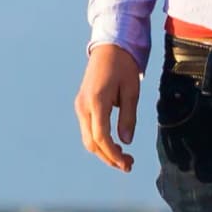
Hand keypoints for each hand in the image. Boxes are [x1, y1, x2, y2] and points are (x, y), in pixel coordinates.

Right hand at [76, 44, 142, 170]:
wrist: (109, 47)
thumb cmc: (123, 66)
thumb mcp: (132, 91)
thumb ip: (128, 117)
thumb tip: (126, 142)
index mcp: (96, 101)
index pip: (101, 137)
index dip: (113, 154)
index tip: (127, 164)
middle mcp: (83, 106)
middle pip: (91, 143)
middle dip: (109, 157)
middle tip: (129, 165)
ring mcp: (80, 106)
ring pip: (88, 138)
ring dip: (104, 151)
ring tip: (124, 157)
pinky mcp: (82, 105)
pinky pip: (88, 129)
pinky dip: (100, 141)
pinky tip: (115, 144)